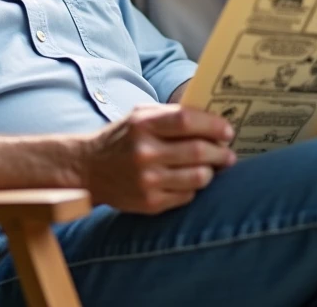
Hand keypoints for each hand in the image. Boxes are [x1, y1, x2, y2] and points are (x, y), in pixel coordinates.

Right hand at [80, 104, 235, 213]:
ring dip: (212, 171)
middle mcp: (144, 153)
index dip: (213, 125)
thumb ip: (171, 113)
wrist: (88, 169)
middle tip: (228, 152)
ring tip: (213, 166)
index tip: (227, 131)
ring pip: (198, 177)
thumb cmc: (121, 138)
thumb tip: (212, 119)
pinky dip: (194, 187)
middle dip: (221, 152)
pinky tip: (189, 180)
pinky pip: (188, 195)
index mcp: (143, 125)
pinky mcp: (150, 203)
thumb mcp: (139, 115)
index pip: (187, 121)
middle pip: (198, 151)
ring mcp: (147, 180)